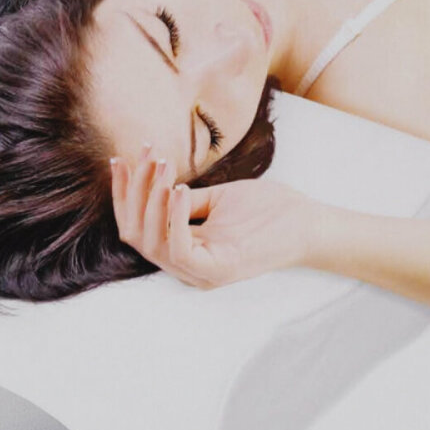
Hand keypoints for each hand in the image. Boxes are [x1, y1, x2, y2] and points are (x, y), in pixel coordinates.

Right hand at [110, 155, 317, 288]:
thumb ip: (183, 200)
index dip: (122, 193)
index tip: (119, 159)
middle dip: (132, 192)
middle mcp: (186, 268)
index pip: (135, 226)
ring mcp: (200, 273)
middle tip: (144, 156)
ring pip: (150, 242)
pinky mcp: (216, 271)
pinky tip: (177, 189)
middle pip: (135, 234)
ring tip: (161, 167)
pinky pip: (178, 247)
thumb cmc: (269, 211)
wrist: (310, 223)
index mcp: (184, 252)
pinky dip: (172, 216)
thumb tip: (150, 181)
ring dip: (150, 199)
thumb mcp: (216, 200)